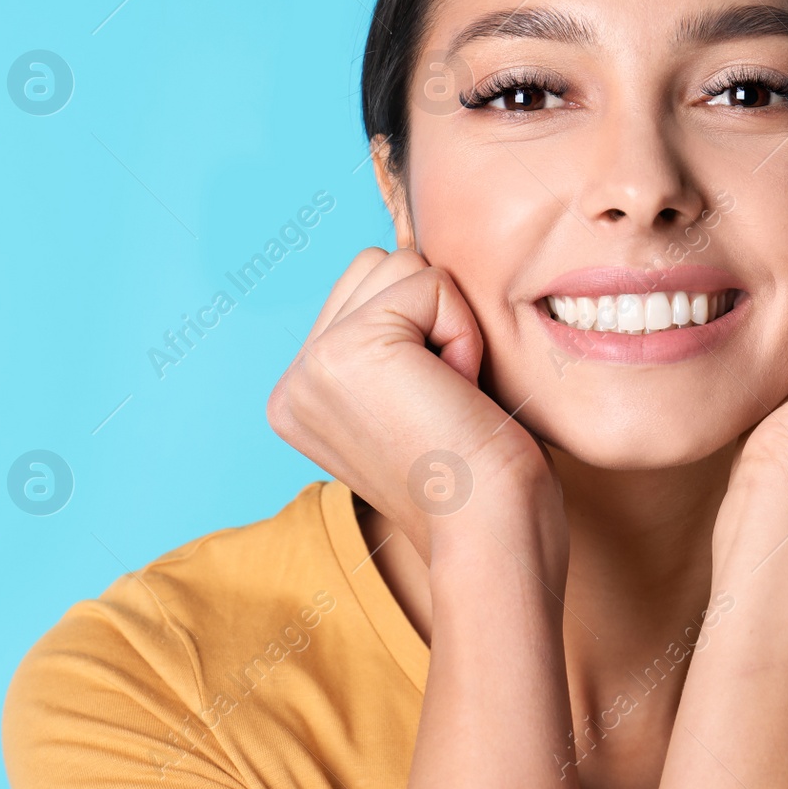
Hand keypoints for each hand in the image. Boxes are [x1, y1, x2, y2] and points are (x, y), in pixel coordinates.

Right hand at [266, 247, 558, 564]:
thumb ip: (393, 339)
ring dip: (450, 324)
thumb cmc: (484, 473)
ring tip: (448, 397)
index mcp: (302, 395)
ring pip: (401, 264)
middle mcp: (293, 381)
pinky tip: (456, 394)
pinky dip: (465, 333)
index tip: (434, 411)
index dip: (427, 333)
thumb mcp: (417, 396)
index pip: (367, 290)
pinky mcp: (351, 347)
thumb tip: (405, 257)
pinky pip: (433, 283)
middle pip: (379, 266)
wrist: (493, 532)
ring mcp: (313, 364)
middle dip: (434, 319)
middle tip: (444, 402)